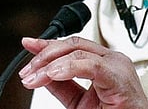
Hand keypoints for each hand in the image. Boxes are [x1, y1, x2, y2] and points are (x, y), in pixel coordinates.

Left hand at [19, 36, 147, 108]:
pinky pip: (92, 66)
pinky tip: (54, 73)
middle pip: (73, 44)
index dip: (48, 44)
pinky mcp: (119, 77)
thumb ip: (62, 85)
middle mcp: (111, 60)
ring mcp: (117, 66)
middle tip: (28, 71)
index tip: (28, 45)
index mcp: (104, 63)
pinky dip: (69, 67)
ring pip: (78, 52)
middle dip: (45, 55)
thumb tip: (41, 74)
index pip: (72, 45)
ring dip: (51, 64)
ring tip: (35, 77)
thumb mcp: (79, 102)